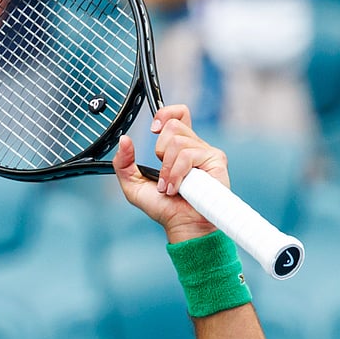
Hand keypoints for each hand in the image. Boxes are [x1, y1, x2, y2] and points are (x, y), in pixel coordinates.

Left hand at [112, 105, 223, 242]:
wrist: (181, 225)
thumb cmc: (163, 207)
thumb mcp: (133, 184)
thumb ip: (123, 163)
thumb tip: (124, 140)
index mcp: (178, 147)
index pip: (178, 114)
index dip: (166, 114)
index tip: (153, 129)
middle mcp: (194, 146)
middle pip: (173, 126)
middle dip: (160, 152)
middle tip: (163, 174)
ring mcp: (206, 152)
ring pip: (177, 142)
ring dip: (167, 170)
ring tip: (170, 186)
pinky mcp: (216, 160)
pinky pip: (188, 156)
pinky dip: (177, 174)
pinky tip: (178, 188)